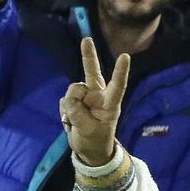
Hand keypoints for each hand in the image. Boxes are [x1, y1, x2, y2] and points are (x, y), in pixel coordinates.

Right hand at [60, 37, 129, 166]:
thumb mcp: (88, 130)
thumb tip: (69, 97)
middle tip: (87, 39)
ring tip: (76, 122)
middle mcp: (98, 96)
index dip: (120, 72)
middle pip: (92, 73)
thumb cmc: (96, 141)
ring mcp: (85, 98)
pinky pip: (65, 100)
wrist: (88, 151)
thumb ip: (78, 113)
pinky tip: (70, 121)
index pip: (117, 86)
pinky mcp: (74, 102)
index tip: (125, 57)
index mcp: (110, 104)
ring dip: (70, 106)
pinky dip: (65, 112)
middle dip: (89, 56)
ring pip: (73, 91)